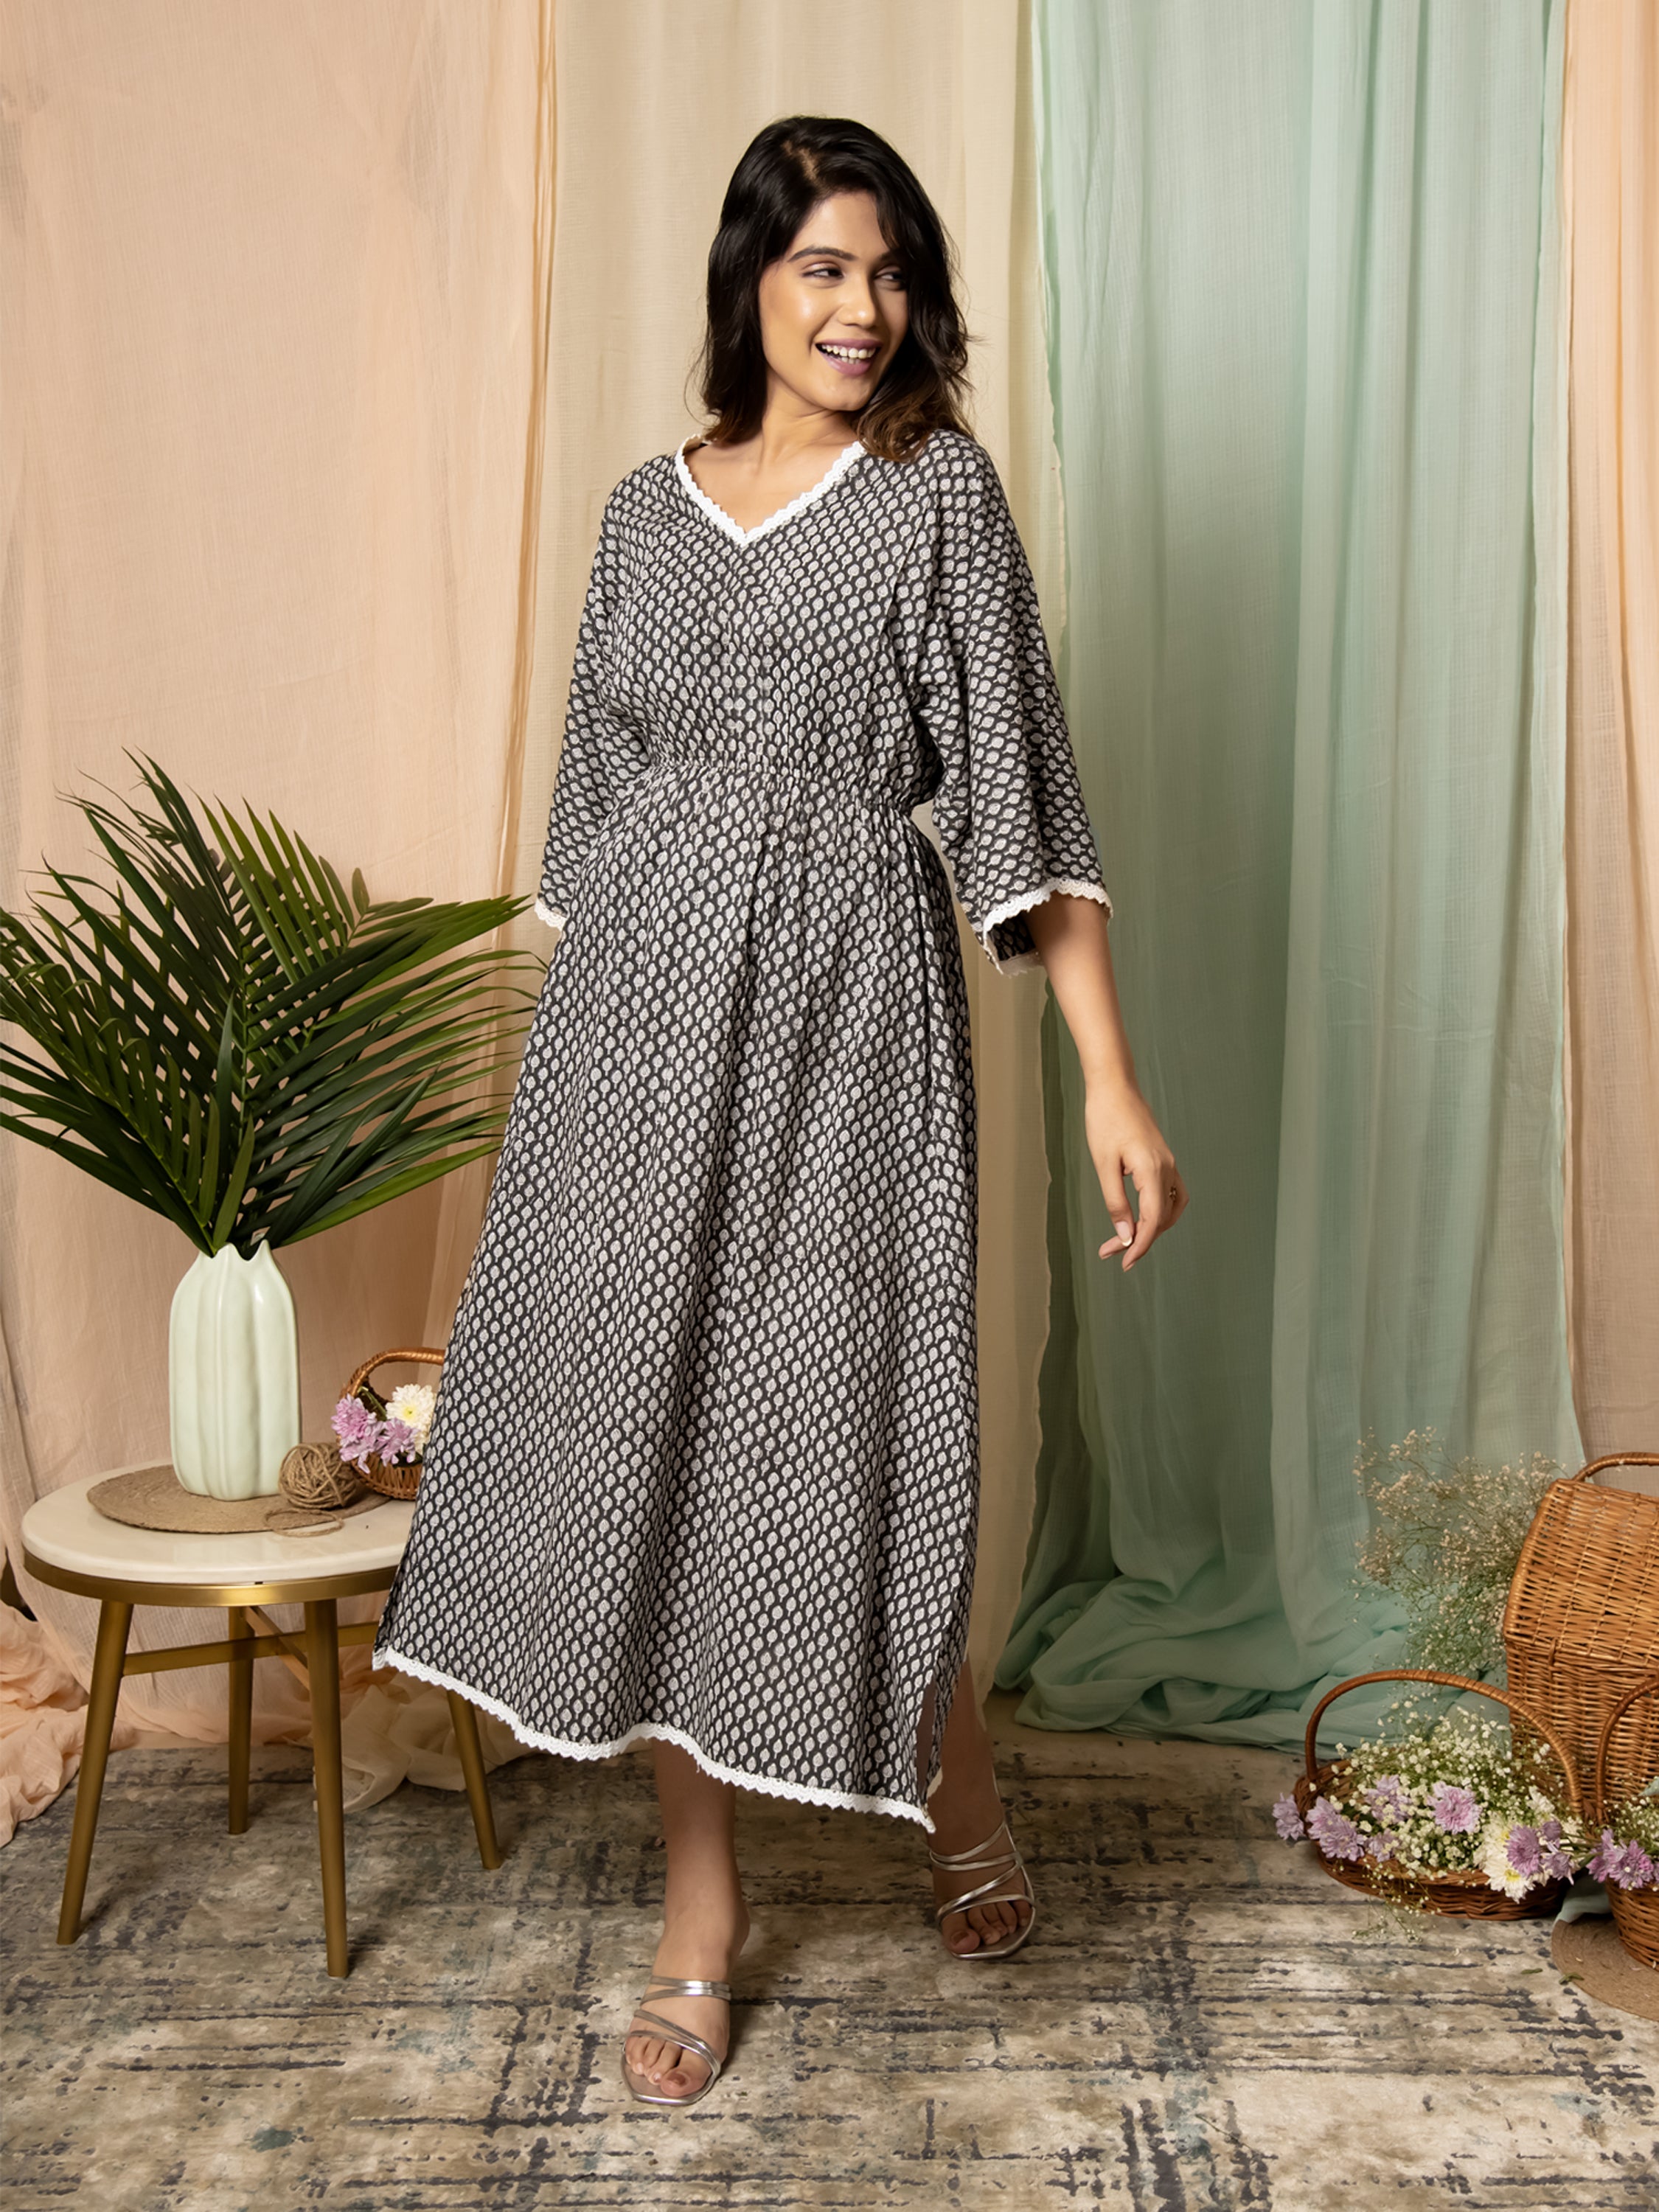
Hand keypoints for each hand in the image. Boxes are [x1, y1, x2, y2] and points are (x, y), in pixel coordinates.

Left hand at [1083, 1080, 1187, 1271]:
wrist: (1114, 1085)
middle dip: (1139, 1239)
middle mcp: (1167, 1169)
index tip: (1123, 1262)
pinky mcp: (1163, 1158)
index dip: (1139, 1247)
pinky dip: (1161, 1211)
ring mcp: (1168, 1163)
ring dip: (1152, 1227)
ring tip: (1127, 1240)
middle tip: (1109, 1252)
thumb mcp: (1104, 1165)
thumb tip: (1126, 1237)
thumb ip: (1116, 1202)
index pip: (1152, 1222)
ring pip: (1170, 1208)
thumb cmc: (1105, 1120)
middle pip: (1161, 1218)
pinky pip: (1171, 1193)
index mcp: (1153, 1171)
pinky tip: (1143, 1216)